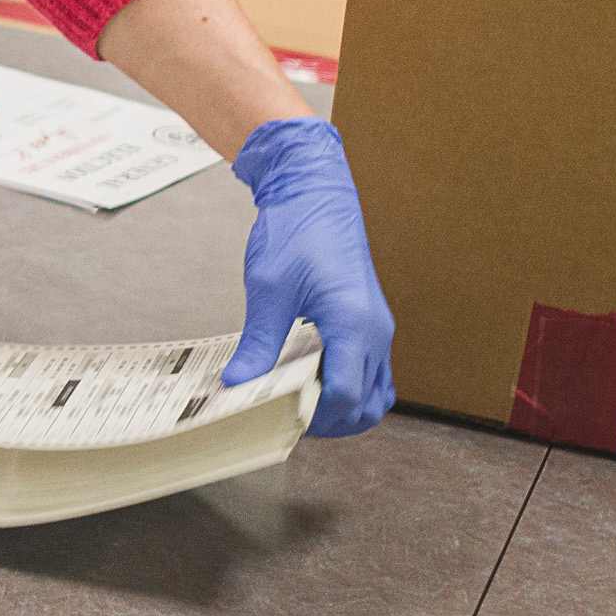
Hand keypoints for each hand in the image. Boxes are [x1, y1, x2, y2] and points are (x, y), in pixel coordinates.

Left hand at [223, 115, 392, 436]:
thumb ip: (258, 342)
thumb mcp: (268, 289)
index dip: (312, 417)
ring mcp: (379, 329)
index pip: (344, 396)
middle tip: (286, 418)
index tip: (276, 417)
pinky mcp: (372, 323)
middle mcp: (376, 332)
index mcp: (353, 325)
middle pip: (365, 405)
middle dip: (329, 422)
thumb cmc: (294, 233)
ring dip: (345, 410)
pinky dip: (352, 390)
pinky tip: (313, 382)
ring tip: (300, 405)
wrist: (315, 194)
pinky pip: (374, 374)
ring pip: (377, 394)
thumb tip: (236, 384)